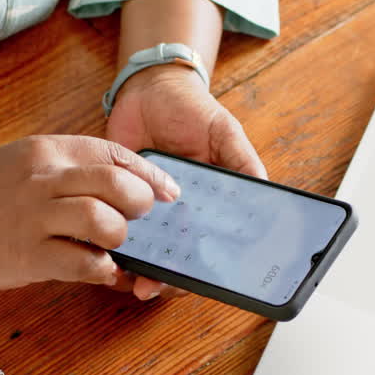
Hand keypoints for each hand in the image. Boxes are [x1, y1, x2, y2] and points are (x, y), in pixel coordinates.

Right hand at [0, 135, 178, 291]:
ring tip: (113, 245)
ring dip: (120, 237)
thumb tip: (119, 183)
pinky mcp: (29, 256)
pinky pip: (84, 263)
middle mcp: (42, 180)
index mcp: (45, 152)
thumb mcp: (21, 163)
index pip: (112, 153)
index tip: (166, 192)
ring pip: (104, 221)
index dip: (148, 174)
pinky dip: (102, 270)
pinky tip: (99, 270)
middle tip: (141, 219)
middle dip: (140, 204)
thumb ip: (67, 169)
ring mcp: (35, 218)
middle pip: (115, 183)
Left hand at [106, 65, 266, 298]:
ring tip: (134, 279)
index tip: (204, 281)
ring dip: (141, 268)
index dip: (208, 267)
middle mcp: (178, 214)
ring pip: (145, 251)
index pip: (211, 245)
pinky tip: (111, 256)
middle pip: (177, 257)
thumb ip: (242, 162)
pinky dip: (113, 245)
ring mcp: (147, 210)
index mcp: (207, 204)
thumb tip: (264, 191)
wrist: (148, 88)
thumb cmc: (191, 110)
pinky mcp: (117, 200)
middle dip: (169, 277)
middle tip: (157, 286)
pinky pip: (115, 228)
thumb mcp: (224, 131)